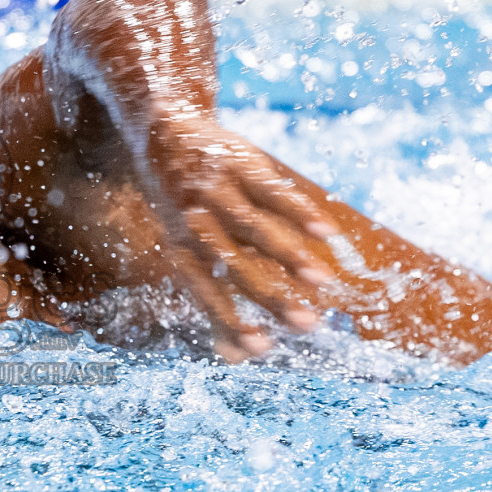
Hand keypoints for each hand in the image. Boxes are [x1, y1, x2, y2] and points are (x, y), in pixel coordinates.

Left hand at [144, 116, 338, 360]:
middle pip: (234, 265)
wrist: (163, 132)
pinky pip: (273, 189)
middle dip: (271, 296)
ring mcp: (217, 190)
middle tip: (308, 325)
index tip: (263, 348)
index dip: (232, 320)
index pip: (205, 292)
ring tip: (323, 281)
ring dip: (290, 255)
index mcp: (181, 249)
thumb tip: (237, 359)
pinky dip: (300, 211)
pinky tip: (328, 233)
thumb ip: (214, 303)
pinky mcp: (240, 162)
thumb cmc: (185, 210)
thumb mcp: (186, 251)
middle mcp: (195, 222)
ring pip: (255, 226)